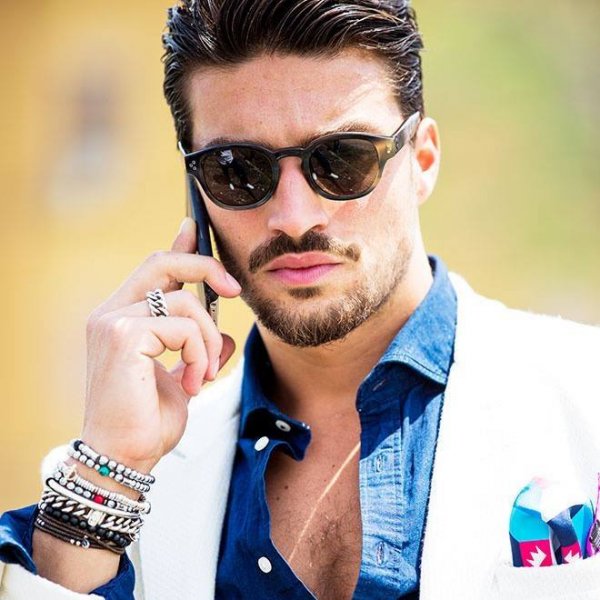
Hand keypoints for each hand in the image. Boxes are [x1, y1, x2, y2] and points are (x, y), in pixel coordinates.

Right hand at [81, 217, 241, 473]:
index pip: (152, 269)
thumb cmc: (147, 420)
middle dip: (206, 268)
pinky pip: (184, 326)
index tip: (195, 230)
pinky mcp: (123, 336)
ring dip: (207, 339)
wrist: (123, 458)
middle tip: (233, 291)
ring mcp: (114, 321)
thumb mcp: (182, 375)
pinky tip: (192, 382)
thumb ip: (197, 346)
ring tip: (204, 375)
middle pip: (162, 262)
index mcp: (122, 318)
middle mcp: (111, 313)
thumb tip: (225, 332)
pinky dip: (199, 353)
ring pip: (184, 302)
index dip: (178, 247)